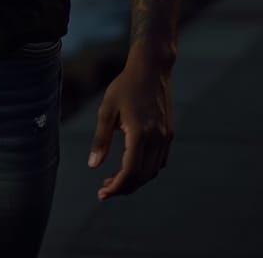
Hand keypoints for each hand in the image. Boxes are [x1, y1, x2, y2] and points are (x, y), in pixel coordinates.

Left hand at [86, 59, 173, 200]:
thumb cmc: (125, 86)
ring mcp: (165, 137)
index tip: (102, 194)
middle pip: (142, 176)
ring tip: (114, 180)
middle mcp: (157, 138)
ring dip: (135, 180)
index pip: (130, 172)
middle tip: (104, 189)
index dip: (116, 187)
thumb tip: (93, 166)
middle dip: (123, 187)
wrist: (151, 68)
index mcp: (140, 133)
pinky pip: (160, 161)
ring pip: (152, 171)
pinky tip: (131, 165)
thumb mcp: (107, 109)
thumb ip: (101, 139)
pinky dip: (146, 170)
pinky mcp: (169, 133)